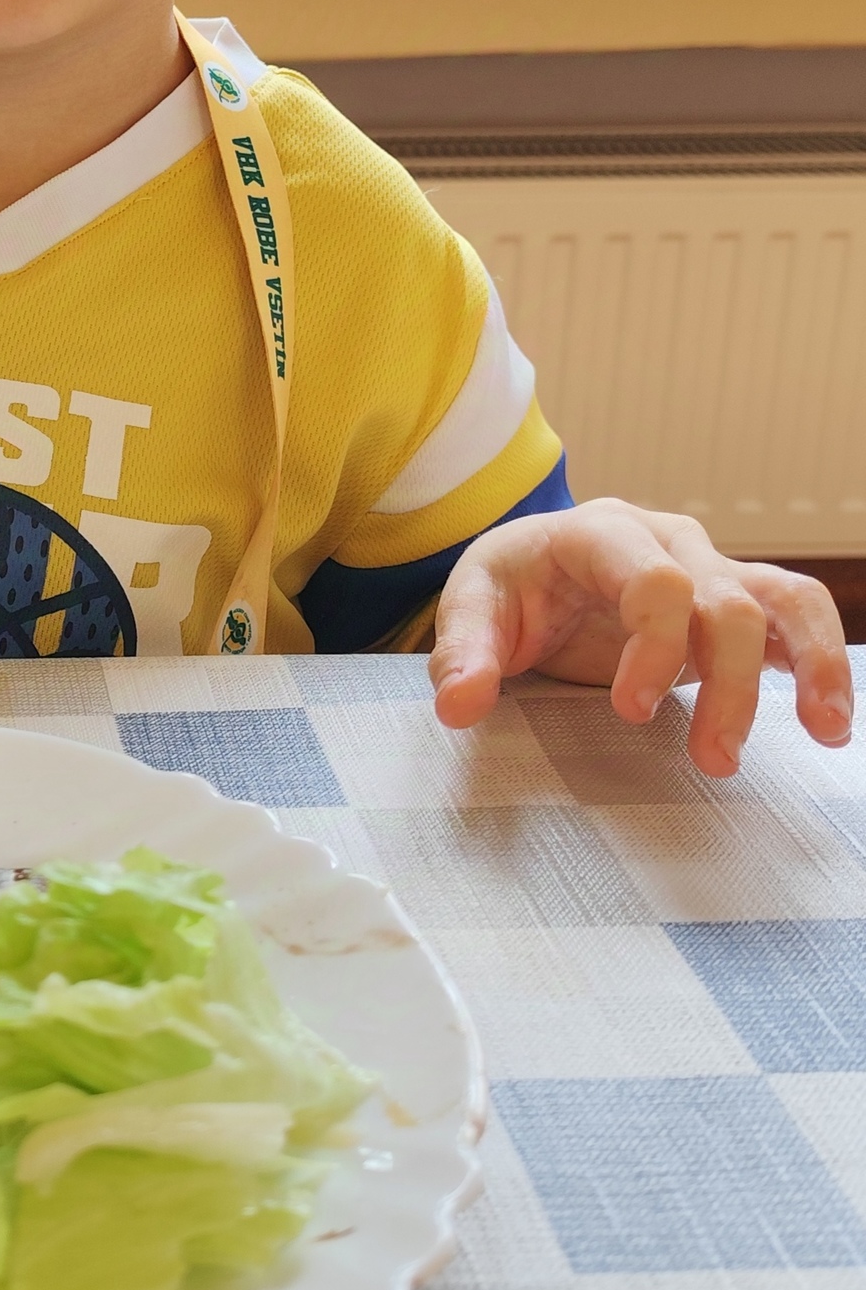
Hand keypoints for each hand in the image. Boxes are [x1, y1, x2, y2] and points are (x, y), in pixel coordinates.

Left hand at [430, 497, 852, 776]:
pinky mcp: (732, 602)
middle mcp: (667, 540)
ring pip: (776, 601)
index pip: (653, 578)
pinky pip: (794, 615)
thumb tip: (459, 706)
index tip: (631, 710)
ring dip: (807, 663)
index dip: (654, 644)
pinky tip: (829, 717)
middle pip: (722, 599)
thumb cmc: (510, 585)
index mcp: (599, 532)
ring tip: (824, 729)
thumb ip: (463, 654)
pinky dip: (821, 658)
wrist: (534, 569)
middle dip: (724, 680)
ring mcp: (708, 567)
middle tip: (712, 757)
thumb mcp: (471, 608)